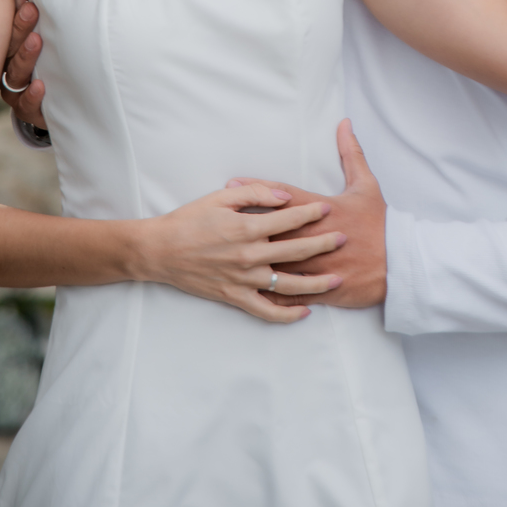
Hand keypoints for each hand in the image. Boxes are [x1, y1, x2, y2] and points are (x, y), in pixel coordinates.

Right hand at [0, 0, 47, 132]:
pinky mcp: (28, 111)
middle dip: (19, 26)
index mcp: (7, 45)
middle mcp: (7, 66)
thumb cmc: (53, 52)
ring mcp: (16, 90)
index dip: (12, 12)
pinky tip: (40, 85)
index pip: (3, 27)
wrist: (62, 96)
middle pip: (8, 47)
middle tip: (30, 8)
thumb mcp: (47, 27)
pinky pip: (26, 106)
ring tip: (36, 41)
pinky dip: (32, 96)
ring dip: (25, 56)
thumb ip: (40, 7)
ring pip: (15, 73)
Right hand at [137, 183, 346, 322]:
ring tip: (337, 279)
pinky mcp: (235, 298)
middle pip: (296, 251)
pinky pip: (266, 311)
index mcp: (246, 227)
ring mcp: (243, 280)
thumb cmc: (190, 219)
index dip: (311, 212)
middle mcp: (249, 256)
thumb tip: (286, 196)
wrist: (161, 251)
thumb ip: (256, 192)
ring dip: (316, 283)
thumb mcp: (221, 197)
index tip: (329, 208)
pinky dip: (287, 314)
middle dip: (324, 243)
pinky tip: (305, 311)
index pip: (288, 219)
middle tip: (344, 238)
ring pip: (288, 285)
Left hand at [230, 120, 387, 309]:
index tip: (233, 183)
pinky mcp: (322, 289)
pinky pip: (291, 292)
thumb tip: (344, 123)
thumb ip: (351, 153)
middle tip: (219, 218)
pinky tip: (250, 289)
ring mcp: (318, 265)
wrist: (401, 264)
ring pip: (278, 262)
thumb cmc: (381, 223)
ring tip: (226, 254)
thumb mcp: (367, 185)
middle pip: (274, 229)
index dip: (258, 189)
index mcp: (325, 210)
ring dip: (253, 258)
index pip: (284, 197)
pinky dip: (271, 291)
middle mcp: (316, 237)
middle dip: (245, 222)